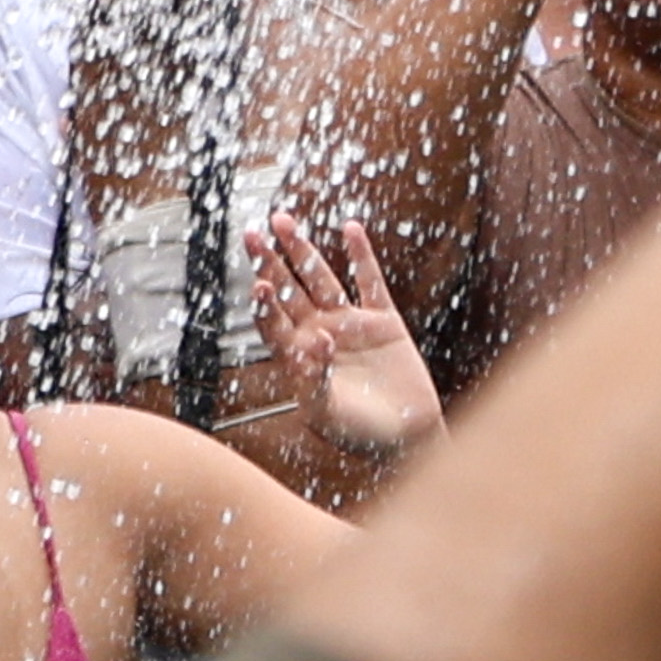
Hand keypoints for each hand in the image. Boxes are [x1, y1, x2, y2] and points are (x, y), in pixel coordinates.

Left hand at [254, 214, 441, 465]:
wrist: (407, 439)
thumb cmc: (360, 435)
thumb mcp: (328, 412)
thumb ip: (315, 378)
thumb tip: (315, 340)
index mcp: (299, 357)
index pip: (273, 323)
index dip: (264, 303)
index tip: (258, 283)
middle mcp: (319, 333)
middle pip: (288, 291)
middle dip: (270, 263)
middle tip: (253, 234)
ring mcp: (350, 324)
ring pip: (321, 278)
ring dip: (303, 250)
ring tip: (283, 222)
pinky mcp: (383, 321)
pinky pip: (369, 281)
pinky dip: (361, 255)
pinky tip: (350, 229)